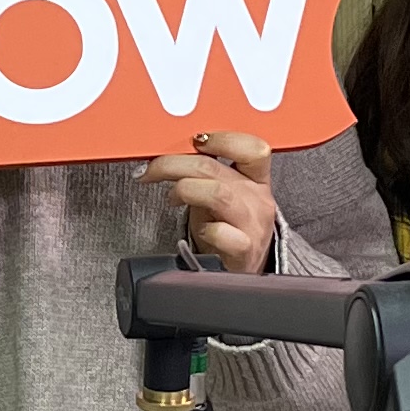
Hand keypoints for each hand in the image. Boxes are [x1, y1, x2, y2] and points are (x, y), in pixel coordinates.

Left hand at [143, 130, 279, 269]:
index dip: (222, 138)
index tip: (194, 139)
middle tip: (151, 170)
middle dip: (174, 164)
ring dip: (184, 189)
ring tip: (171, 198)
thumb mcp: (222, 195)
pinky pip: (222, 233)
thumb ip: (204, 172)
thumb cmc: (228, 229)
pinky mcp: (244, 251)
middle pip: (215, 168)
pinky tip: (198, 230)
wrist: (240, 271)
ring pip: (218, 194)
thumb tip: (169, 152)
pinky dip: (203, 228)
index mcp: (257, 179)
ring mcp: (253, 225)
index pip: (252, 148)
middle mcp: (258, 199)